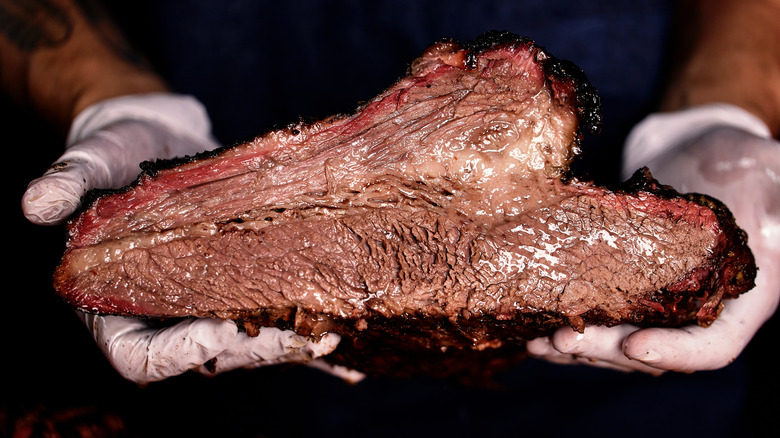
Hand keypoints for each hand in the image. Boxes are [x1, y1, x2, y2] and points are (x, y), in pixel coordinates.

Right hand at [22, 93, 351, 383]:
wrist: (156, 131)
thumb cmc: (115, 149)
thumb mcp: (90, 158)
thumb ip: (68, 180)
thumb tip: (36, 204)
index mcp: (114, 301)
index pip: (137, 355)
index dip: (176, 354)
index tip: (214, 333)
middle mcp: (163, 310)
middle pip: (207, 356)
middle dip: (252, 349)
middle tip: (298, 337)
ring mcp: (206, 299)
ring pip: (247, 340)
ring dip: (288, 343)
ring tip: (332, 336)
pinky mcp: (243, 280)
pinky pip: (271, 314)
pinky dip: (305, 333)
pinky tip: (346, 352)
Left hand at [527, 104, 779, 373]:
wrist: (691, 147)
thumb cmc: (737, 157)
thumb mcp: (768, 171)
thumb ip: (778, 194)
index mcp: (739, 298)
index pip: (713, 346)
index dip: (675, 353)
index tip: (633, 345)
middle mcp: (695, 310)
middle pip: (650, 351)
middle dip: (604, 351)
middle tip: (561, 339)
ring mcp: (655, 304)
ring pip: (615, 343)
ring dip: (577, 349)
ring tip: (537, 343)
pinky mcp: (622, 288)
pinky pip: (596, 321)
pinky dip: (566, 327)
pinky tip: (531, 330)